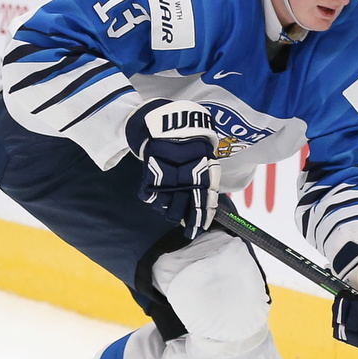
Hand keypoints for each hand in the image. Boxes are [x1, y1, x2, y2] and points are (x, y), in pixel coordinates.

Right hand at [124, 98, 220, 238]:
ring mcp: (165, 181)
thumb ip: (209, 187)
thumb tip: (208, 209)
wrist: (173, 127)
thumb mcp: (209, 164)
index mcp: (201, 181)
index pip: (200, 209)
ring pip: (162, 208)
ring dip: (166, 208)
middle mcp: (183, 184)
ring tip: (169, 202)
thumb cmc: (194, 146)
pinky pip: (148, 196)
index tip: (196, 231)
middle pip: (178, 214)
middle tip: (181, 220)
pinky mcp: (150, 177)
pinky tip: (157, 191)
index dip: (198, 222)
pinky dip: (151, 196)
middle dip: (180, 219)